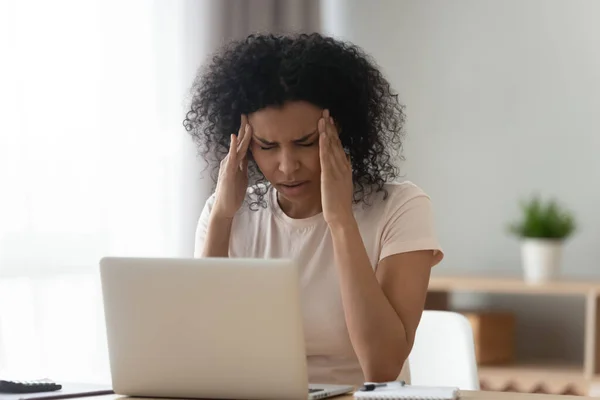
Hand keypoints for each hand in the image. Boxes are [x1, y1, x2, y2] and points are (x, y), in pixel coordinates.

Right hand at [212, 115, 251, 218]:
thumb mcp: (241, 175)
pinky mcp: (228, 173)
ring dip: (242, 134)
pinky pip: (232, 158)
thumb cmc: (233, 193)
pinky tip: (235, 137)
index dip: (247, 132)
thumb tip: (248, 154)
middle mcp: (230, 160)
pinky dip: (233, 147)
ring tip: (246, 122)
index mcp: (234, 161)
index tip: (252, 119)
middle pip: (239, 142)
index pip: (242, 144)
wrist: (225, 207)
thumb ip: (243, 164)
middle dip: (243, 128)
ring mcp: (228, 166)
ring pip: (237, 147)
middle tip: (247, 113)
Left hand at [319, 109, 353, 227]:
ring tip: (323, 118)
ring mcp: (336, 170)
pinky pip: (326, 157)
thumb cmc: (339, 203)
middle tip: (326, 112)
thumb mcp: (343, 183)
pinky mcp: (329, 175)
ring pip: (332, 147)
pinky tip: (323, 134)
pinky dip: (325, 145)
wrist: (341, 216)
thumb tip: (345, 158)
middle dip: (331, 127)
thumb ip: (343, 170)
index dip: (335, 132)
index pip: (339, 146)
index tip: (331, 121)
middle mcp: (342, 166)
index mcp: (345, 168)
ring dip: (328, 131)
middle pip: (336, 142)